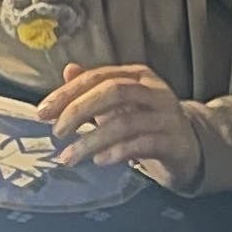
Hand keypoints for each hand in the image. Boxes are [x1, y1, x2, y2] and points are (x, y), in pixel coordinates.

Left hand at [39, 62, 203, 191]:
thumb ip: (93, 88)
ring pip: (126, 122)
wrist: (189, 148)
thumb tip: (67, 70)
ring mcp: (167, 117)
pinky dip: (117, 153)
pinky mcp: (175, 142)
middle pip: (114, 91)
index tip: (43, 112)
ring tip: (68, 157)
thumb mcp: (118, 104)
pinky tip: (99, 161)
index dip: (68, 92)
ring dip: (92, 141)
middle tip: (56, 132)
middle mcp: (155, 91)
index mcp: (138, 76)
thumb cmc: (146, 122)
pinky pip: (143, 144)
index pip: (98, 77)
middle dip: (79, 110)